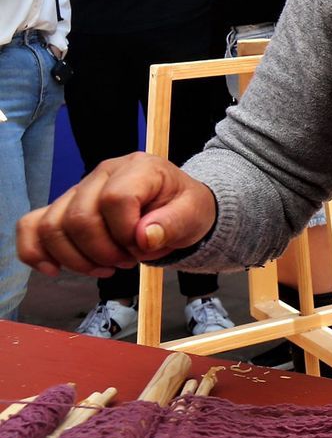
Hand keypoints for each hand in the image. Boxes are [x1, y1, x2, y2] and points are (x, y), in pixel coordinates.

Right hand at [16, 152, 216, 276]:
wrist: (176, 208)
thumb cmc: (184, 208)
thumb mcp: (194, 214)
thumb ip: (174, 224)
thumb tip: (144, 237)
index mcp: (139, 168)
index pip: (116, 199)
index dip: (126, 232)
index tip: (143, 246)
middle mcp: (103, 173)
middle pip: (79, 217)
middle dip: (103, 252)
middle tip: (127, 261)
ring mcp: (79, 189)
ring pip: (52, 226)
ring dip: (77, 259)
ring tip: (106, 266)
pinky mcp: (63, 207)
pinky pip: (31, 226)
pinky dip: (36, 252)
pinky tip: (55, 269)